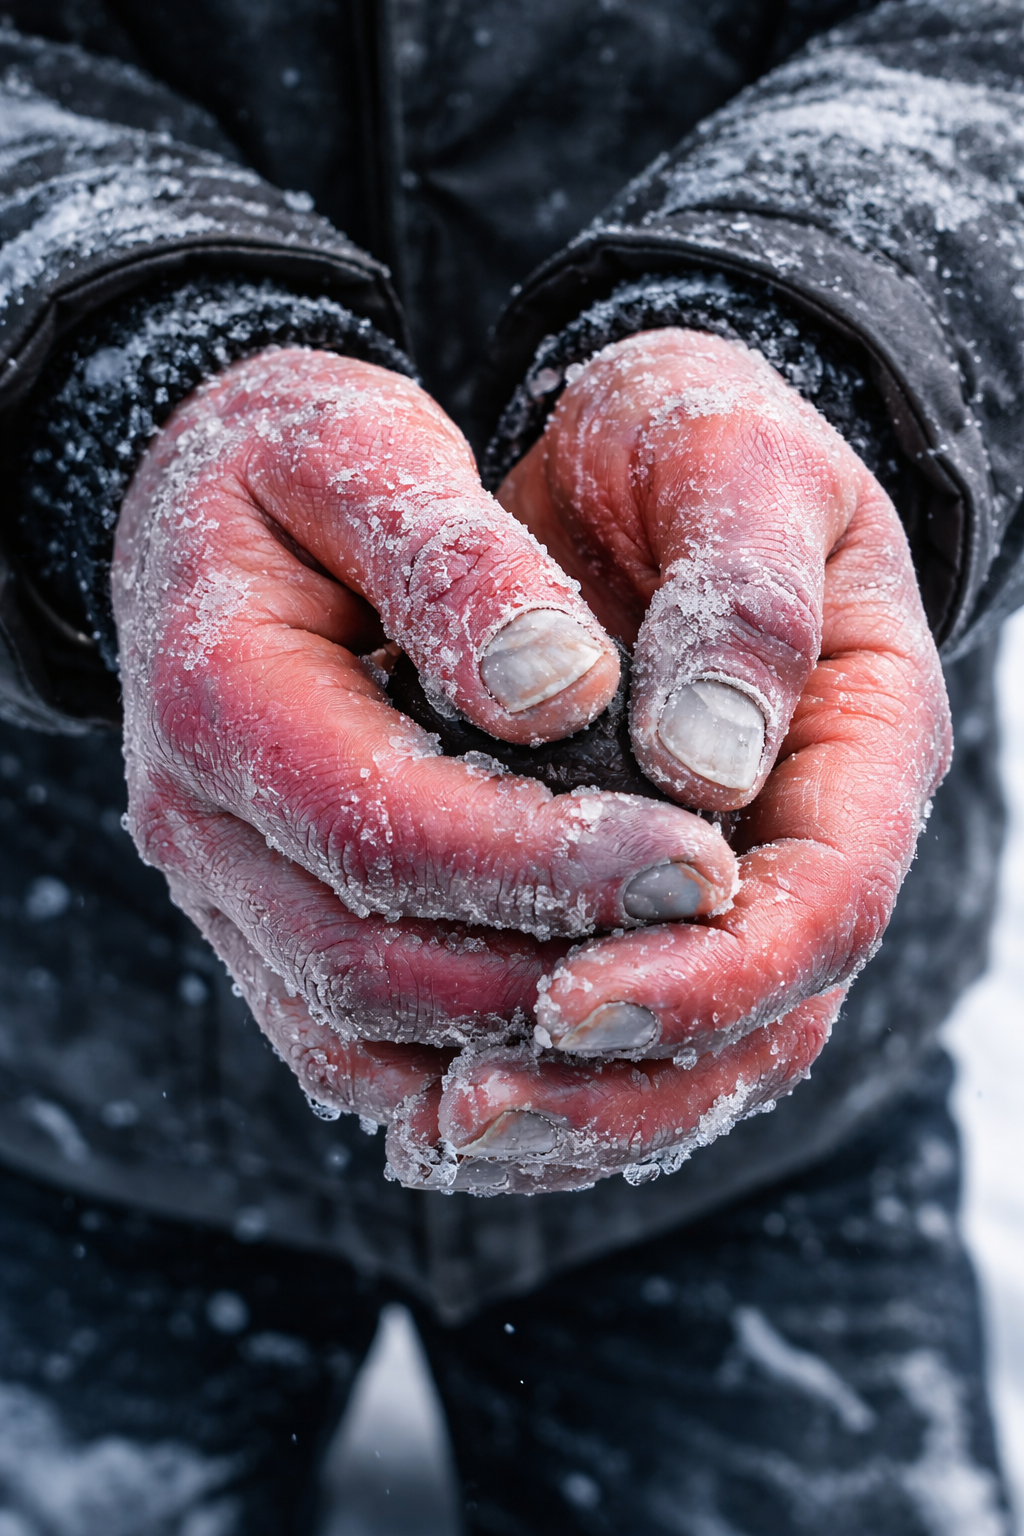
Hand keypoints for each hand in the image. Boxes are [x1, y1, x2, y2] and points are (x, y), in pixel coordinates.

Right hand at [112, 347, 735, 1078]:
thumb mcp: (361, 447)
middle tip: (707, 929)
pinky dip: (456, 1062)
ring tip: (661, 988)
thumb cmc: (296, 463)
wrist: (199, 517)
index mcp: (216, 694)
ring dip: (511, 1039)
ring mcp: (218, 890)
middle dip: (548, 965)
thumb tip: (561, 692)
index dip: (546, 862)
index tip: (700, 860)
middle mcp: (196, 823)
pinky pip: (345, 1047)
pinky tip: (570, 1033)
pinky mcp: (253, 926)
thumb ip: (452, 560)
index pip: (385, 825)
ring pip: (358, 1033)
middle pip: (369, 962)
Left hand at [387, 328, 950, 1191]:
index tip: (566, 995)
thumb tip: (711, 767)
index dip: (704, 977)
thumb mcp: (733, 460)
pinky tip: (436, 1104)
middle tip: (476, 1107)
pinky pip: (621, 1030)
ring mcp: (737, 879)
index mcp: (863, 744)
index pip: (821, 911)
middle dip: (624, 1081)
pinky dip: (544, 1080)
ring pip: (691, 1057)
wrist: (648, 454)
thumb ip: (740, 597)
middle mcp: (808, 839)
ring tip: (446, 1128)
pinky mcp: (650, 895)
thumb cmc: (696, 440)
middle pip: (761, 1024)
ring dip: (575, 1108)